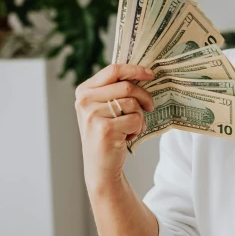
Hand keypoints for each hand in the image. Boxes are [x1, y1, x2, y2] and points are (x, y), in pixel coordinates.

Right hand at [74, 63, 155, 188]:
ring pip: (133, 103)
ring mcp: (93, 115)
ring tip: (131, 128)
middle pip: (127, 86)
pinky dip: (138, 128)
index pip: (113, 70)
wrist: (100, 166)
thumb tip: (142, 72)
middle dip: (144, 96)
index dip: (135, 69)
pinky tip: (127, 136)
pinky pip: (135, 119)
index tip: (150, 74)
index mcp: (84, 91)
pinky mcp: (105, 129)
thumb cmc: (107, 134)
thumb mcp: (103, 108)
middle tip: (150, 107)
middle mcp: (85, 101)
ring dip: (140, 117)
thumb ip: (114, 89)